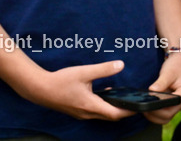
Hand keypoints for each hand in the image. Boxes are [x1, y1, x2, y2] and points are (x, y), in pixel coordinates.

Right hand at [20, 60, 135, 120]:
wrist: (39, 89)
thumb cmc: (61, 81)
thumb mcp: (84, 72)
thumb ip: (103, 69)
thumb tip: (121, 65)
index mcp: (91, 106)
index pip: (115, 114)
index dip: (129, 111)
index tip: (140, 106)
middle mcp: (87, 113)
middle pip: (110, 116)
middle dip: (124, 110)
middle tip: (136, 101)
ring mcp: (81, 113)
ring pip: (102, 114)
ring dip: (114, 108)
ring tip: (125, 97)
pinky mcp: (77, 110)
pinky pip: (95, 111)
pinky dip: (104, 105)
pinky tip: (107, 92)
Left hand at [142, 52, 180, 124]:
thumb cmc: (177, 65)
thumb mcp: (168, 72)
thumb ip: (160, 83)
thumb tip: (151, 92)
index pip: (172, 104)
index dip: (160, 106)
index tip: (150, 101)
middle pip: (168, 115)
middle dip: (154, 113)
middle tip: (143, 107)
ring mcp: (179, 104)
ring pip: (165, 118)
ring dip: (154, 116)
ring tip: (144, 108)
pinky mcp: (173, 105)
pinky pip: (164, 114)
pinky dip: (155, 114)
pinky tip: (148, 107)